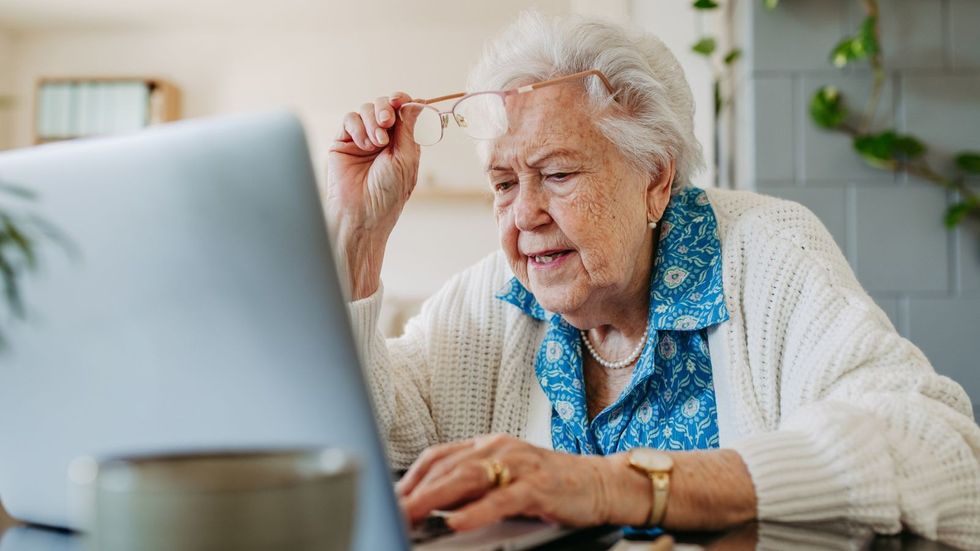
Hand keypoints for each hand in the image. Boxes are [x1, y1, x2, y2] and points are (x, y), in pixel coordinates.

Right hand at [324, 92, 421, 298]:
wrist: (360, 213)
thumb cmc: (387, 194)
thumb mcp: (406, 159)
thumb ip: (410, 129)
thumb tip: (416, 101)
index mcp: (403, 143)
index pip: (404, 111)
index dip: (404, 101)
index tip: (402, 100)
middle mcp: (383, 139)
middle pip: (385, 105)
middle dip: (387, 107)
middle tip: (387, 121)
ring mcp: (362, 139)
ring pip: (366, 109)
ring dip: (374, 120)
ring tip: (377, 143)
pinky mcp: (342, 142)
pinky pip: (350, 120)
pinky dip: (358, 128)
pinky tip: (363, 145)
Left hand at [396, 434, 616, 531]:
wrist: (600, 483)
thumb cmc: (550, 484)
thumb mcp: (505, 478)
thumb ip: (472, 486)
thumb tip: (429, 504)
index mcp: (488, 445)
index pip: (439, 456)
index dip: (411, 478)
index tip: (391, 499)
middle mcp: (500, 448)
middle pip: (447, 466)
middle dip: (415, 490)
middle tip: (392, 510)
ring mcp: (519, 465)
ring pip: (468, 478)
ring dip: (435, 498)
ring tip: (412, 514)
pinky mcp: (539, 486)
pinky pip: (502, 498)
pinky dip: (477, 510)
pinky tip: (458, 522)